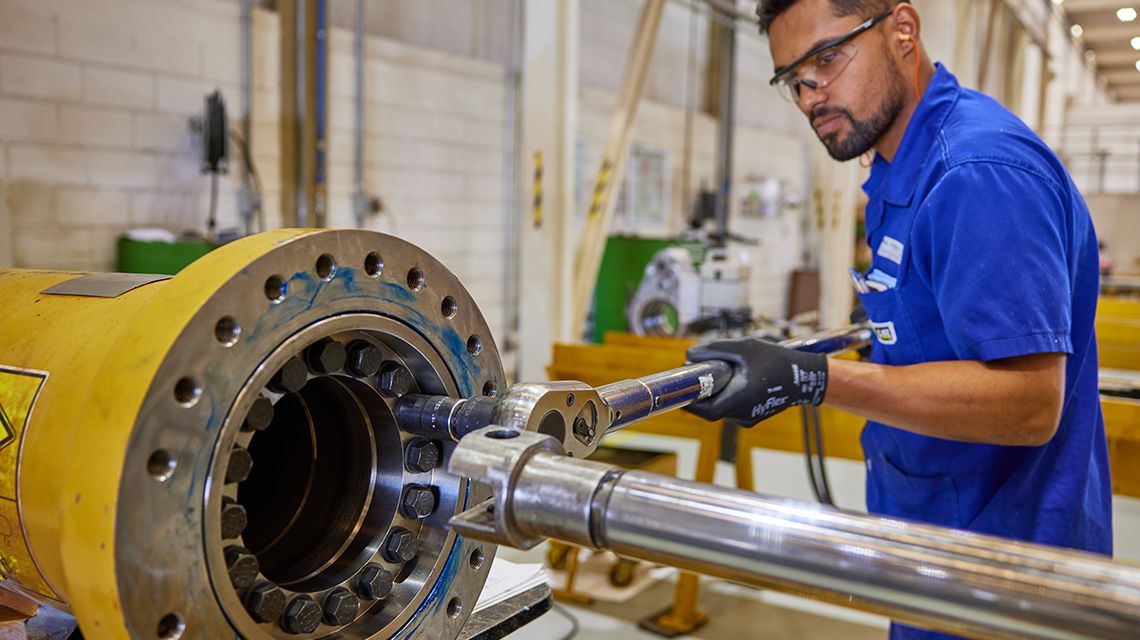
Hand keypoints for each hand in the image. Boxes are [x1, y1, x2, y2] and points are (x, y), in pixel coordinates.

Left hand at [684, 337, 827, 425]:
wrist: (806, 377)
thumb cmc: (777, 360)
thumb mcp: (745, 347)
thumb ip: (716, 350)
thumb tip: (689, 355)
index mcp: (740, 399)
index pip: (706, 411)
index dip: (689, 403)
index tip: (678, 390)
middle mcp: (743, 414)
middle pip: (712, 407)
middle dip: (702, 391)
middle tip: (696, 371)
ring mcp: (748, 418)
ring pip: (722, 407)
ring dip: (716, 391)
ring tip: (722, 370)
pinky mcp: (753, 416)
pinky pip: (732, 407)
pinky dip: (727, 394)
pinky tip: (735, 378)